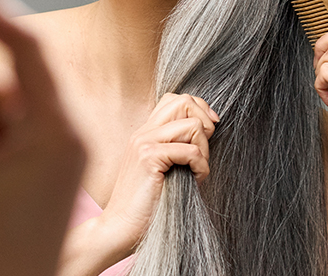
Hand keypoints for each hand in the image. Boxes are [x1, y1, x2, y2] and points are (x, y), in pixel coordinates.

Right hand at [99, 93, 218, 252]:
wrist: (119, 228)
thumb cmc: (146, 205)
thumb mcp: (163, 170)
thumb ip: (176, 149)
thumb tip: (208, 132)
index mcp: (145, 133)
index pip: (175, 99)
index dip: (198, 110)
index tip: (209, 133)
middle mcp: (143, 132)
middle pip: (184, 102)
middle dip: (204, 123)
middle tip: (203, 151)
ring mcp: (143, 143)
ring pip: (192, 125)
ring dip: (204, 150)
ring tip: (197, 171)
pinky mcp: (148, 158)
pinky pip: (190, 150)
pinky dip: (200, 166)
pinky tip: (195, 180)